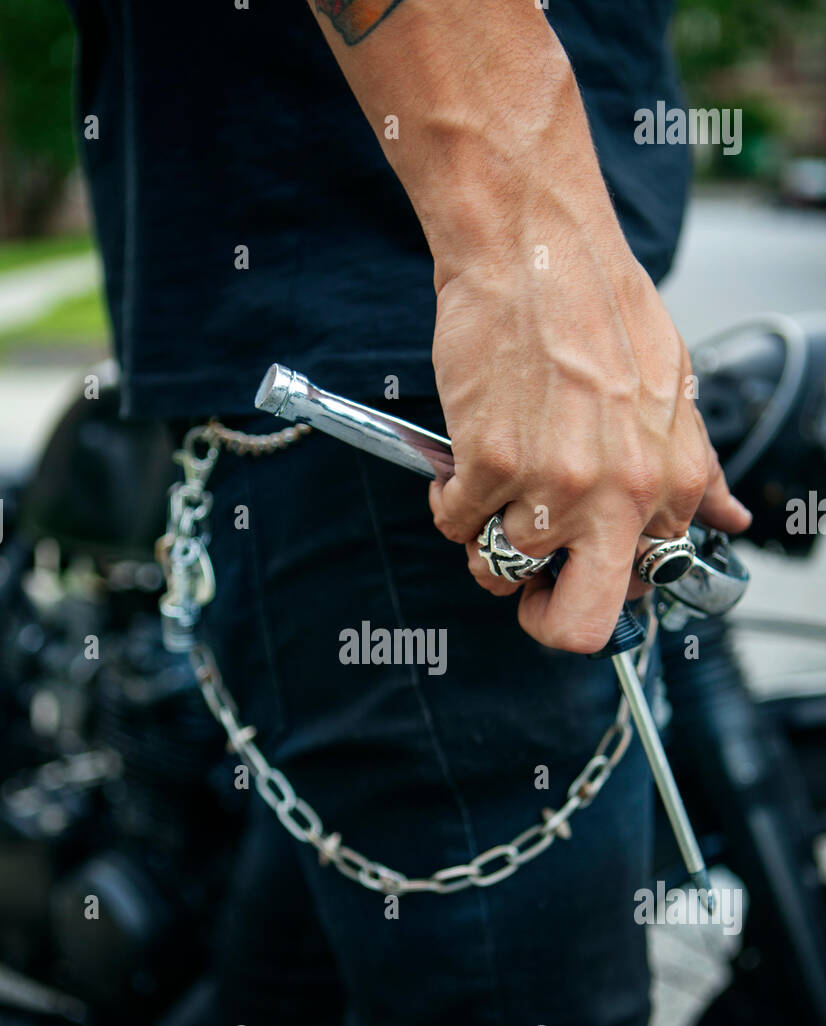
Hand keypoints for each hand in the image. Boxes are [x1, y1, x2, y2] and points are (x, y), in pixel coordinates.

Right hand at [427, 244, 750, 653]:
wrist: (536, 246)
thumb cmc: (602, 307)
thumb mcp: (673, 390)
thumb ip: (697, 469)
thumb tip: (730, 519)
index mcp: (669, 484)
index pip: (640, 585)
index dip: (598, 577)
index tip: (576, 560)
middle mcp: (618, 497)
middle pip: (579, 626)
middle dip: (543, 617)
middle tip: (526, 584)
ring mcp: (551, 487)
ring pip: (498, 570)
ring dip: (483, 540)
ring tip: (488, 492)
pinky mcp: (490, 465)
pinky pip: (453, 524)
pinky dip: (448, 501)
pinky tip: (461, 462)